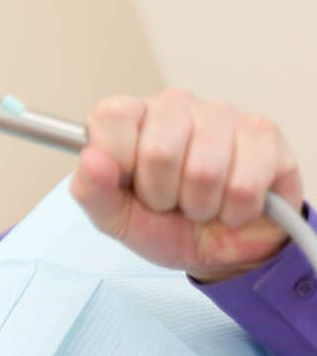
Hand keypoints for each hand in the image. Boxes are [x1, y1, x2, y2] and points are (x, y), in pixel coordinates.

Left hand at [70, 88, 302, 282]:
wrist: (218, 250)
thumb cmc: (162, 224)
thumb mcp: (114, 218)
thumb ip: (91, 190)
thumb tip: (91, 158)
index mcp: (131, 117)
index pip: (111, 116)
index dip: (119, 163)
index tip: (129, 184)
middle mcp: (175, 105)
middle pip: (160, 151)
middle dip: (161, 195)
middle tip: (168, 202)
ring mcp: (222, 114)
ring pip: (205, 170)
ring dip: (200, 205)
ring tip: (199, 204)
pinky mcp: (264, 133)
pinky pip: (245, 184)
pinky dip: (235, 211)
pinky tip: (230, 204)